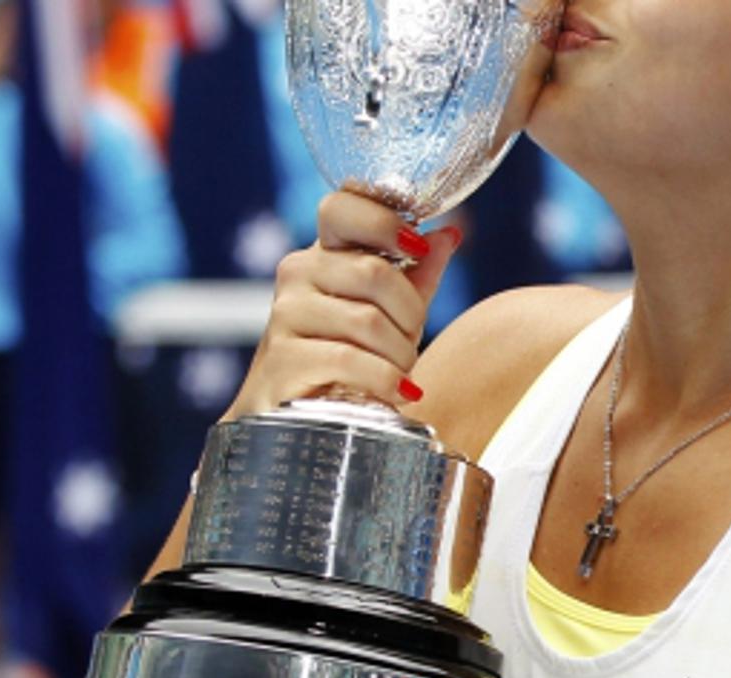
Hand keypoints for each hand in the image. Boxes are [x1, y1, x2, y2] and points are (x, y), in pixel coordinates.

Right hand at [221, 191, 461, 421]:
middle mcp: (298, 274)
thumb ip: (418, 274)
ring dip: (400, 354)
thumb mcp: (392, 314)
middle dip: (409, 314)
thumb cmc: (351, 358)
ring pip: (366, 320)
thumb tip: (448, 234)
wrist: (300, 417)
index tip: (415, 247)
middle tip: (412, 340)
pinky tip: (399, 391)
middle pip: (374, 272)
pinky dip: (386, 379)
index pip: (342, 207)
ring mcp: (285, 315)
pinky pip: (349, 359)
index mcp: (324, 254)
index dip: (384, 222)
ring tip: (402, 372)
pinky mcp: (282, 359)